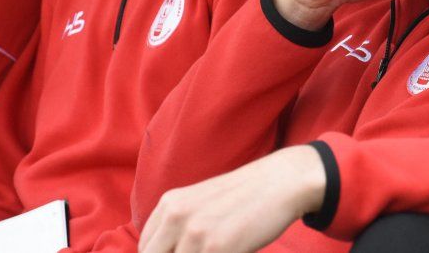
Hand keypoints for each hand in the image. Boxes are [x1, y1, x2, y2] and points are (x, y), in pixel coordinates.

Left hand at [138, 145, 326, 252]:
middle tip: (206, 251)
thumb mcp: (201, 203)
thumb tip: (167, 250)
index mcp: (170, 204)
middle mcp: (176, 217)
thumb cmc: (245, 197)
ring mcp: (195, 234)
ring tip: (225, 247)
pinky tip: (235, 248)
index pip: (146, 249)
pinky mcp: (217, 248)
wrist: (282, 182)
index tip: (186, 251)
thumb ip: (178, 226)